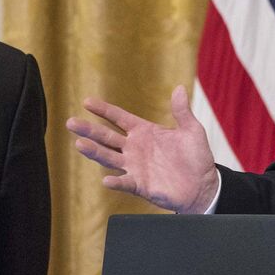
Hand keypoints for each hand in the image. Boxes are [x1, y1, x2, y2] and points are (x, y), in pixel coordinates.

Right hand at [65, 85, 218, 212]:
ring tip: (79, 144)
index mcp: (144, 131)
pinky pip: (125, 182)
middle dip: (89, 130)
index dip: (103, 110)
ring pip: (109, 157)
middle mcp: (134, 148)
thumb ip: (182, 112)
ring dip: (94, 152)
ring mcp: (135, 167)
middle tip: (71, 122)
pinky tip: (107, 179)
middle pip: (106, 137)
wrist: (203, 186)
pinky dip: (116, 181)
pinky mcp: (140, 185)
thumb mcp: (192, 131)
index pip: (118, 118)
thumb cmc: (196, 158)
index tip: (87, 102)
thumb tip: (179, 88)